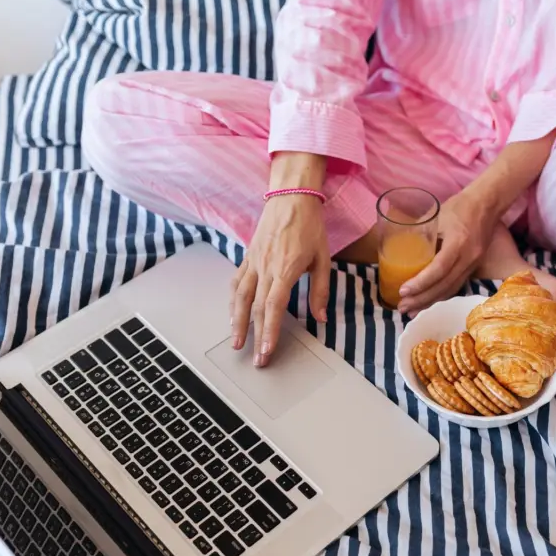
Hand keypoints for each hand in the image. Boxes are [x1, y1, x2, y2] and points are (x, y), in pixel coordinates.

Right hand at [230, 194, 329, 366]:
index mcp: (284, 270)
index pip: (272, 308)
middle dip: (253, 336)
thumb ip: (320, 291)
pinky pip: (236, 281)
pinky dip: (233, 300)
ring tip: (236, 341)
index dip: (268, 332)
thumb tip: (321, 318)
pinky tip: (233, 311)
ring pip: (239, 297)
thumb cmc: (310, 226)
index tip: (266, 351)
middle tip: (255, 359)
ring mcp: (253, 262)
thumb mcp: (323, 259)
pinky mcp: (248, 256)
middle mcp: (264, 268)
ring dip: (236, 321)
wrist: (292, 197)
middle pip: (253, 308)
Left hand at [397, 191, 494, 313]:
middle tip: (402, 307)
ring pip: (451, 289)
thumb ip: (419, 233)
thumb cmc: (458, 207)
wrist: (487, 204)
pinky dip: (441, 296)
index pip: (438, 269)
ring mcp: (473, 264)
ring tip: (412, 311)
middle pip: (444, 285)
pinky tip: (429, 302)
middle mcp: (468, 257)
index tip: (403, 291)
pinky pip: (456, 286)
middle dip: (422, 299)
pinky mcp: (474, 267)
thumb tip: (397, 247)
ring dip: (431, 302)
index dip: (420, 283)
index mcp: (458, 243)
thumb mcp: (436, 216)